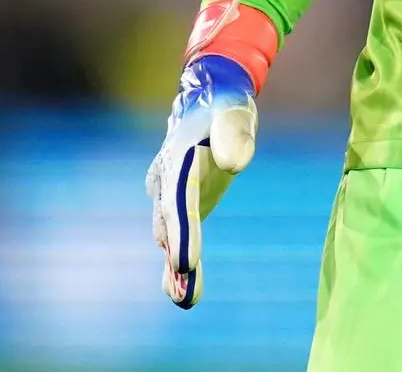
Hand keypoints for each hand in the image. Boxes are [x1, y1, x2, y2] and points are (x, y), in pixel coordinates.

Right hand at [145, 52, 257, 308]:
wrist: (211, 103)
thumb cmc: (226, 108)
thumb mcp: (234, 113)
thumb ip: (235, 134)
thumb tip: (235, 164)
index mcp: (178, 159)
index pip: (180, 200)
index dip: (182, 232)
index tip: (185, 261)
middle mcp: (166, 182)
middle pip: (171, 223)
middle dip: (177, 252)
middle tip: (185, 280)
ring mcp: (170, 197)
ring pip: (170, 237)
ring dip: (175, 267)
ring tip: (185, 297)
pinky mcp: (181, 208)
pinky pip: (178, 240)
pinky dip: (178, 266)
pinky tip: (185, 294)